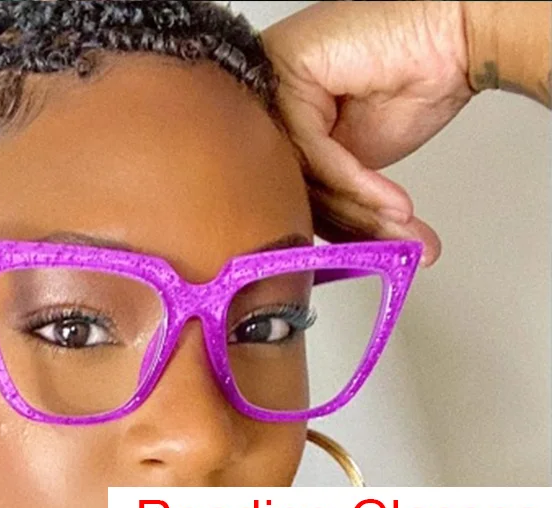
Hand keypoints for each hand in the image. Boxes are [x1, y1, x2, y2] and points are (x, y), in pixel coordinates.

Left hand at [261, 1, 474, 264]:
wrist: (453, 35)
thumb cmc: (408, 83)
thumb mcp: (356, 163)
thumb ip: (326, 199)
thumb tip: (315, 261)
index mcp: (270, 125)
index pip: (285, 194)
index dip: (328, 232)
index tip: (361, 260)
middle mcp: (264, 102)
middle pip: (294, 186)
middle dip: (351, 226)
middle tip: (390, 250)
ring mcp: (271, 83)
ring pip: (305, 175)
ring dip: (363, 212)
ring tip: (401, 229)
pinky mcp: (290, 70)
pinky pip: (316, 151)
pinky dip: (360, 184)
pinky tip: (393, 206)